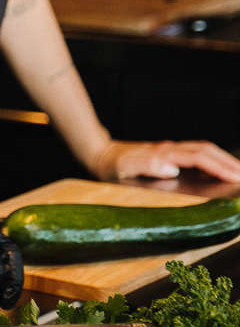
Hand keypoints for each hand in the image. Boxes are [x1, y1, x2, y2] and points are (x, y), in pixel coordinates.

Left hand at [92, 139, 239, 183]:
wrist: (101, 154)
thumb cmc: (113, 165)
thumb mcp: (125, 168)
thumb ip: (147, 166)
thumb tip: (171, 168)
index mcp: (164, 153)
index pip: (199, 158)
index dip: (219, 167)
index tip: (236, 177)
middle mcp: (170, 150)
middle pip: (206, 151)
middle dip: (228, 162)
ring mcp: (170, 151)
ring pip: (203, 151)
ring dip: (223, 160)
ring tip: (238, 173)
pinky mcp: (169, 155)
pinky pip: (196, 155)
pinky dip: (212, 161)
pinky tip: (218, 170)